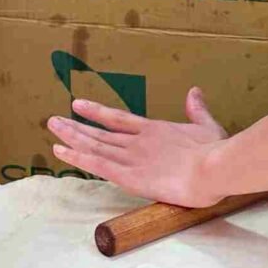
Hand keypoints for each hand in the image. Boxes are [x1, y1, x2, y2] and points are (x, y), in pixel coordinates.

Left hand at [48, 89, 230, 206]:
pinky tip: (60, 152)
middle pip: (100, 133)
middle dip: (76, 127)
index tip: (78, 105)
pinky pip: (96, 165)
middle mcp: (138, 141)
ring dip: (71, 138)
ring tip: (53, 129)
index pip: (118, 119)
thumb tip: (194, 91)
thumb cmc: (214, 151)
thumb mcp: (207, 125)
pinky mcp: (129, 176)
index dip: (97, 113)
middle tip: (54, 120)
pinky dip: (77, 158)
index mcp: (154, 130)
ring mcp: (131, 158)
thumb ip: (196, 109)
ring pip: (94, 146)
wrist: (213, 167)